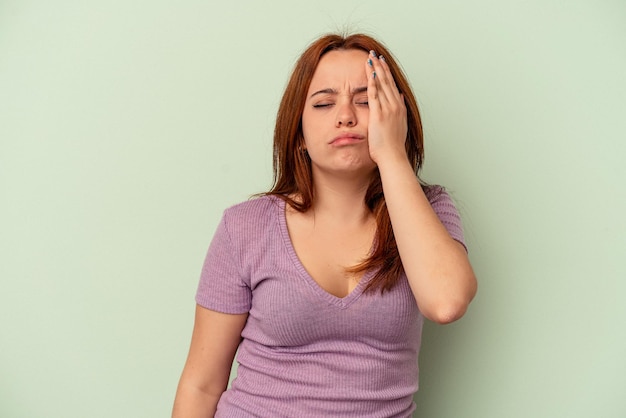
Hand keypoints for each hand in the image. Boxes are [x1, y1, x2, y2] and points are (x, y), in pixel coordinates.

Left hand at [365, 50, 408, 164]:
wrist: (393, 156)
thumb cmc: (393, 146)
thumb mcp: (400, 124)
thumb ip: (399, 110)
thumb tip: (398, 97)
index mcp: (399, 108)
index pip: (392, 85)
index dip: (387, 73)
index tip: (382, 62)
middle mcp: (395, 106)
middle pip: (387, 81)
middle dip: (380, 66)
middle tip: (375, 54)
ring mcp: (387, 109)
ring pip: (381, 84)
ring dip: (375, 70)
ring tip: (370, 58)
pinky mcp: (378, 115)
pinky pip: (374, 95)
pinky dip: (372, 82)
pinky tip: (369, 73)